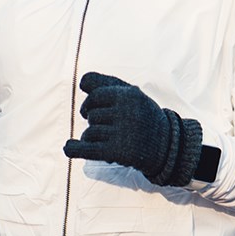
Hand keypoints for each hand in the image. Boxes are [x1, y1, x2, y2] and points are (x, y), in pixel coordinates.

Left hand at [64, 72, 202, 186]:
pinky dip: (74, 149)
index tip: (90, 110)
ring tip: (109, 140)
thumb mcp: (130, 94)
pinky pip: (87, 149)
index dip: (90, 102)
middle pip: (91, 114)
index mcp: (129, 94)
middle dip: (95, 121)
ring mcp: (122, 133)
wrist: (166, 145)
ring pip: (89, 132)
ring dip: (92, 137)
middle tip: (110, 127)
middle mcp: (126, 112)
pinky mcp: (118, 152)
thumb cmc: (142, 115)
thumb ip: (106, 84)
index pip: (94, 93)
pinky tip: (68, 147)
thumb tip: (82, 83)